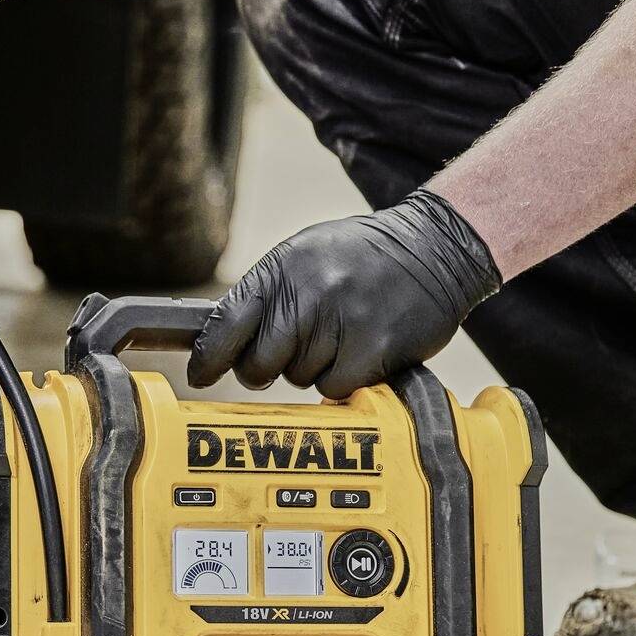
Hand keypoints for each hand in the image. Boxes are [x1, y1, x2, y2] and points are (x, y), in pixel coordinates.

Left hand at [187, 190, 500, 398]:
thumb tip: (223, 341)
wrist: (434, 248)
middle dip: (265, 369)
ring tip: (339, 336)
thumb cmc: (363, 257)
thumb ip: (267, 294)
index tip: (200, 374)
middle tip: (287, 356)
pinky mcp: (374, 349)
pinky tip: (360, 350)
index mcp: (283, 268)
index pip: (226, 322)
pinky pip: (335, 388)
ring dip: (312, 369)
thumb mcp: (306, 255)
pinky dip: (343, 379)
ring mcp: (341, 322)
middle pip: (258, 364)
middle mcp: (308, 294)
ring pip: (298, 379)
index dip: (208, 357)